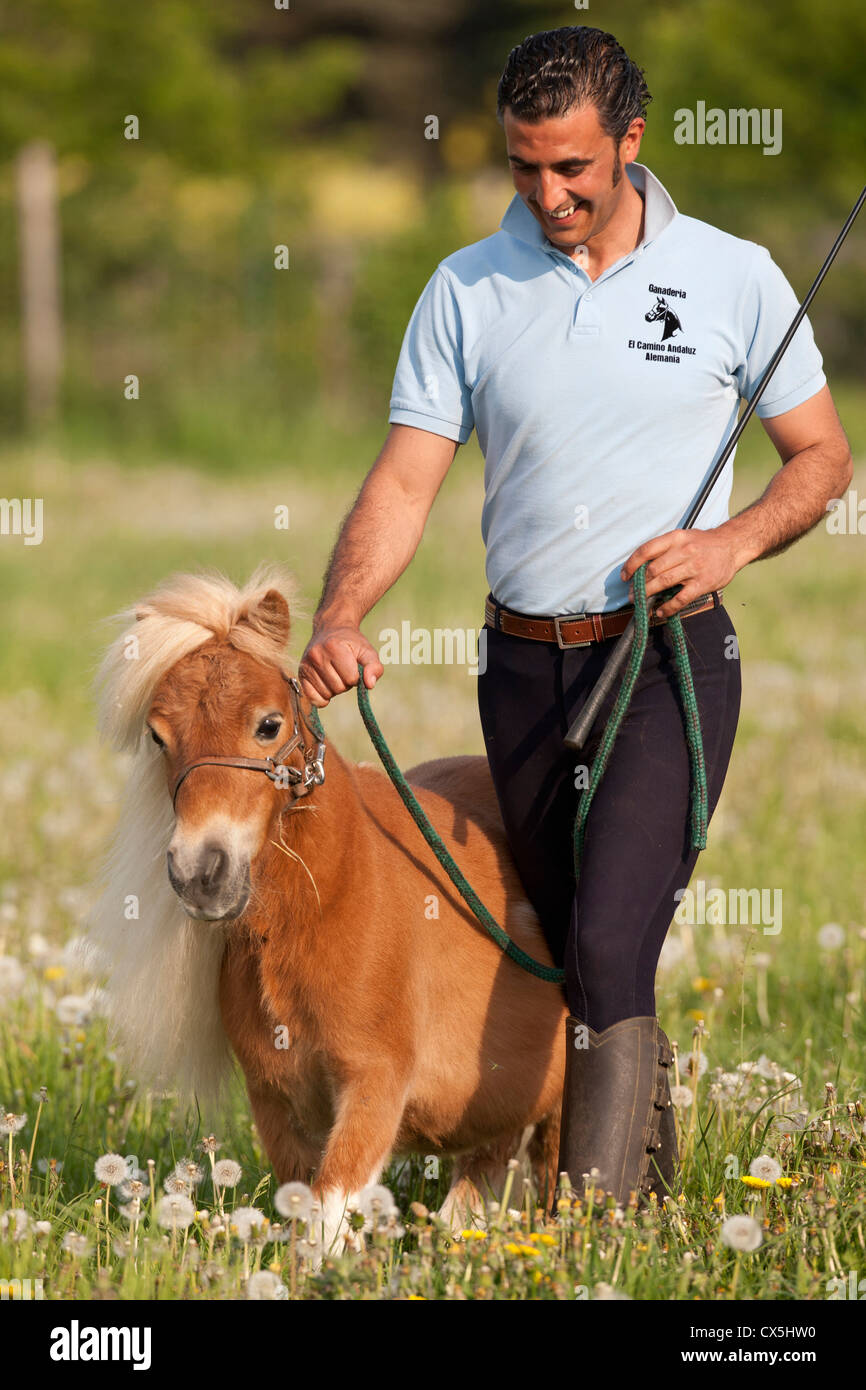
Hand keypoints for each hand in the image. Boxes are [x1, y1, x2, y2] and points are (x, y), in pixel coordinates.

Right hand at [298, 625, 383, 706]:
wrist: (329, 630)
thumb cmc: (351, 643)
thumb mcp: (366, 651)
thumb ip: (374, 666)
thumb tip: (370, 685)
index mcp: (333, 647)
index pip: (351, 678)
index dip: (356, 676)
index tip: (353, 666)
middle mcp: (316, 655)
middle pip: (338, 688)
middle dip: (346, 683)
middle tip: (343, 670)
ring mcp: (305, 665)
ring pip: (327, 694)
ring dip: (335, 689)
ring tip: (334, 673)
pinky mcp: (301, 675)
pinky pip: (313, 699)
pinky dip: (322, 697)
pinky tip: (326, 684)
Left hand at [620, 526, 743, 618]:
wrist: (732, 545)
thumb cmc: (703, 543)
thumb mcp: (683, 538)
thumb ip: (664, 550)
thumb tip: (640, 568)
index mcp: (676, 538)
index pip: (646, 550)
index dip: (631, 565)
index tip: (625, 576)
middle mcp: (684, 551)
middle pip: (653, 569)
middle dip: (638, 584)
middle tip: (632, 594)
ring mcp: (694, 567)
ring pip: (664, 583)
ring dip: (648, 594)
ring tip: (640, 602)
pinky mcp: (703, 583)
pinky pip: (681, 598)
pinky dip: (668, 607)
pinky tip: (661, 611)